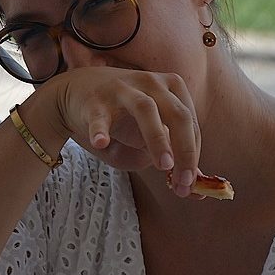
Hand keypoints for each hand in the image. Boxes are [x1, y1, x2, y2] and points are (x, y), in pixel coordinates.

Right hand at [29, 67, 201, 195]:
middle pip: (177, 114)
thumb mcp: (151, 133)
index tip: (190, 184)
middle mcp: (150, 83)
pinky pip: (99, 117)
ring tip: (164, 165)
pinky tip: (101, 143)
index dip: (193, 155)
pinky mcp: (95, 102)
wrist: (76, 93)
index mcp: (170, 88)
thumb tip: (198, 191)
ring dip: (158, 138)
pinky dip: (100, 130)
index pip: (191, 124)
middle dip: (185, 150)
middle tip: (184, 181)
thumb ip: (175, 157)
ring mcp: (122, 90)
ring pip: (146, 110)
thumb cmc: (122, 117)